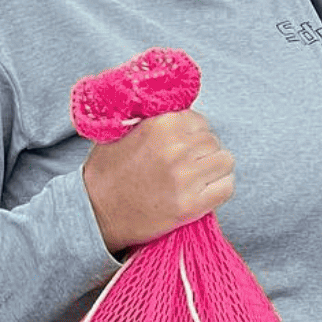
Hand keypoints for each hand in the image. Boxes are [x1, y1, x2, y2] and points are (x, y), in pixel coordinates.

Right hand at [81, 109, 233, 253]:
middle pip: (214, 141)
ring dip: (214, 169)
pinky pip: (227, 187)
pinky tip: (203, 193)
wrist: (94, 213)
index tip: (182, 147)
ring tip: (196, 178)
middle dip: (203, 152)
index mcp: (161, 124)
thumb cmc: (107, 172)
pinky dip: (219, 189)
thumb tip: (179, 107)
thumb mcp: (123, 131)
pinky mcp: (191, 205)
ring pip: (226, 161)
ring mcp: (185, 177)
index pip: (200, 122)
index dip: (192, 135)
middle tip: (186, 166)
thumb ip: (154, 118)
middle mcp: (176, 148)